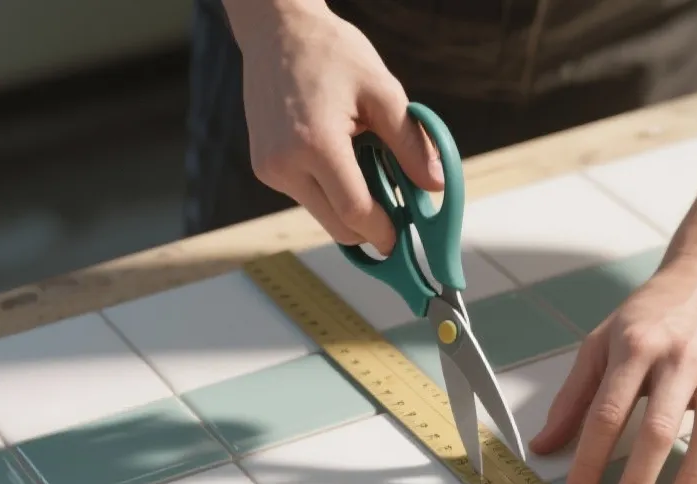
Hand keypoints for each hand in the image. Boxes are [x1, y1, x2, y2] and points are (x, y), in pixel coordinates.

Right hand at [229, 0, 441, 253]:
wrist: (278, 31)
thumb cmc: (331, 53)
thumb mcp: (383, 92)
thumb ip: (410, 143)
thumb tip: (433, 185)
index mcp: (315, 143)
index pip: (354, 211)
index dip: (382, 231)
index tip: (401, 238)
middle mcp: (284, 163)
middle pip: (336, 225)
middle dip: (368, 226)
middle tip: (395, 209)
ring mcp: (269, 168)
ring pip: (320, 214)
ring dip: (347, 206)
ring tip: (365, 165)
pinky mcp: (263, 167)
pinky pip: (304, 196)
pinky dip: (328, 190)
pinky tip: (340, 157)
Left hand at [529, 255, 696, 483]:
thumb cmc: (653, 313)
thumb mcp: (602, 342)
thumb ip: (573, 396)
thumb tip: (543, 446)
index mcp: (635, 348)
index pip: (607, 414)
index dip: (590, 460)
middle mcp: (680, 359)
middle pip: (659, 431)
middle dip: (638, 482)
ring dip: (690, 481)